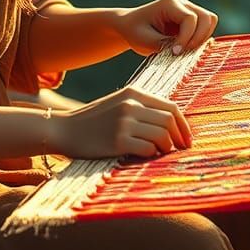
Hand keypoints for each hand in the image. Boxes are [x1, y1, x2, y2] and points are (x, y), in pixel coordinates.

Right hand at [50, 86, 191, 159]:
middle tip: (179, 150)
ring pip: (162, 136)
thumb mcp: (118, 104)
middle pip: (169, 121)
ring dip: (166, 148)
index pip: (171, 107)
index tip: (185, 139)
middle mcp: (130, 104)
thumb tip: (172, 124)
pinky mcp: (118, 141)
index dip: (183, 125)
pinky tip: (145, 156)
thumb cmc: (94, 121)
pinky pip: (148, 149)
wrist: (64, 129)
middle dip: (179, 138)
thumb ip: (142, 108)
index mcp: (133, 93)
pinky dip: (152, 155)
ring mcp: (124, 122)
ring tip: (159, 153)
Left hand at [111, 0, 217, 55]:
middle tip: (183, 53)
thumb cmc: (134, 31)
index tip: (175, 52)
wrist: (129, 26)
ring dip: (202, 38)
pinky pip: (206, 28)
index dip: (187, 38)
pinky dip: (201, 39)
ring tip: (186, 50)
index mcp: (169, 4)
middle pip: (206, 17)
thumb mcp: (144, 40)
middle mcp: (182, 3)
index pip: (190, 19)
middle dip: (198, 38)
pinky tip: (187, 48)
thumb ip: (164, 45)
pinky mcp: (191, 20)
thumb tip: (183, 52)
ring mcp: (188, 10)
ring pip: (210, 21)